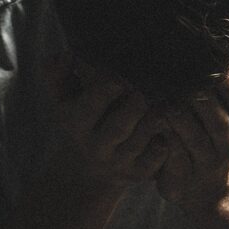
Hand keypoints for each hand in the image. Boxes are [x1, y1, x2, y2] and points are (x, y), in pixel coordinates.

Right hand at [42, 51, 168, 196]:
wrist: (88, 170)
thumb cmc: (81, 119)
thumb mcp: (64, 99)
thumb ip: (58, 75)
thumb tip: (64, 54)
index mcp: (77, 123)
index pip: (88, 108)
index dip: (103, 93)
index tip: (118, 79)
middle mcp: (96, 146)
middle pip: (117, 128)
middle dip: (132, 109)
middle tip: (144, 93)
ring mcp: (118, 161)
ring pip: (138, 143)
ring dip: (152, 124)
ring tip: (164, 107)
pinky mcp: (138, 173)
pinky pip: (154, 161)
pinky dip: (163, 146)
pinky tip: (170, 130)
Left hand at [155, 44, 228, 206]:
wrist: (207, 190)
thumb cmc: (218, 136)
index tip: (220, 69)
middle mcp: (227, 144)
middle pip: (216, 119)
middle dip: (199, 97)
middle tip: (180, 76)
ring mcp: (204, 162)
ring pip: (192, 136)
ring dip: (177, 115)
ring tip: (162, 96)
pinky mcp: (182, 175)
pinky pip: (171, 154)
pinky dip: (161, 136)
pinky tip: (149, 119)